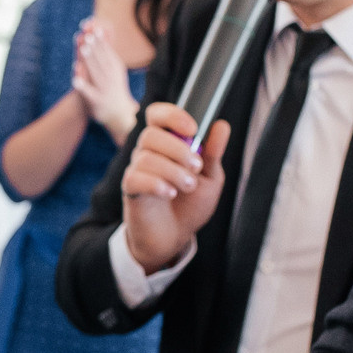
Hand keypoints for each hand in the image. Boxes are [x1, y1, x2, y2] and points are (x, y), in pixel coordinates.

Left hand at [70, 19, 138, 140]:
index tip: (94, 27)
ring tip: (83, 49)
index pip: (107, 51)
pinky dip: (82, 86)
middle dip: (95, 47)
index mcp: (115, 68)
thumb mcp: (114, 66)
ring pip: (96, 73)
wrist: (120, 114)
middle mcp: (111, 77)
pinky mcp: (96, 101)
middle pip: (101, 59)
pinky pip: (88, 93)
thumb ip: (108, 47)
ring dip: (90, 61)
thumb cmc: (114, 86)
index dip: (100, 39)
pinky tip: (74, 80)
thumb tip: (106, 25)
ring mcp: (104, 89)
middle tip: (88, 34)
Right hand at [119, 104, 228, 274]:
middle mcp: (148, 153)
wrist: (174, 237)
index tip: (193, 128)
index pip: (157, 115)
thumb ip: (213, 153)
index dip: (172, 115)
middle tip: (196, 168)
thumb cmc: (190, 205)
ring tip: (188, 186)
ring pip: (146, 157)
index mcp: (166, 143)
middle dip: (179, 149)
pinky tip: (170, 193)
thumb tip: (221, 126)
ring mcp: (137, 171)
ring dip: (174, 171)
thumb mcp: (210, 178)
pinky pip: (136, 177)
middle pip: (151, 135)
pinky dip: (156, 183)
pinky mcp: (131, 190)